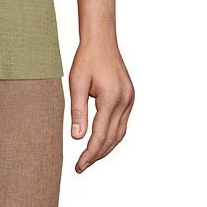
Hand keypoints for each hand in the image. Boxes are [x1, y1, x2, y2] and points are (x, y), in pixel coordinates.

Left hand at [68, 38, 133, 172]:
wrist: (101, 40)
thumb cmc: (86, 58)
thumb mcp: (76, 83)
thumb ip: (77, 111)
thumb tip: (77, 138)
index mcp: (111, 98)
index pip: (100, 135)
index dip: (89, 153)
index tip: (79, 166)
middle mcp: (125, 101)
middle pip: (112, 138)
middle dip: (97, 155)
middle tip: (81, 166)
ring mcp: (130, 99)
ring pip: (120, 133)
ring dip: (106, 147)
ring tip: (90, 157)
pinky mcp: (130, 97)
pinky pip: (123, 123)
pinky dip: (112, 135)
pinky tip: (101, 140)